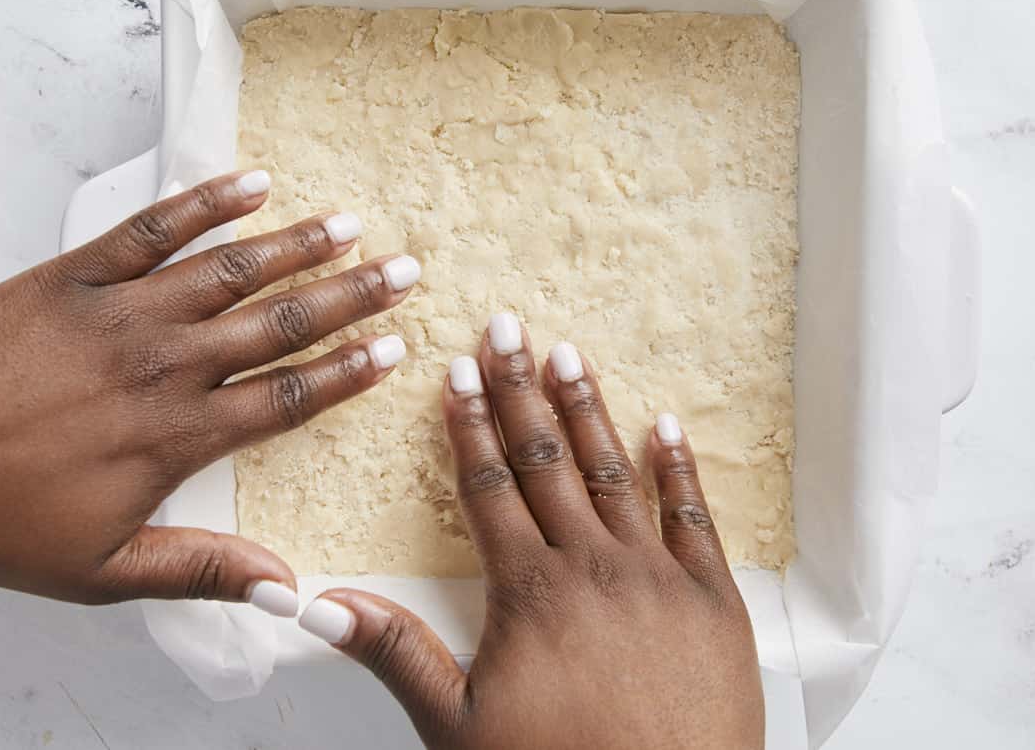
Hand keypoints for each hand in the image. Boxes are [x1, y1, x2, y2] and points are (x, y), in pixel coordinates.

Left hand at [0, 170, 418, 611]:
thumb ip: (201, 570)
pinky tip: (250, 182)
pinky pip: (150, 229)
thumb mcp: (100, 570)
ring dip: (297, 245)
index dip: (347, 372)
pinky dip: (203, 202)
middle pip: (277, 324)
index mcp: (175, 435)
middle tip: (404, 270)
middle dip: (350, 297)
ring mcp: (119, 313)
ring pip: (229, 270)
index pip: (286, 397)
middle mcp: (163, 365)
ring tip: (350, 224)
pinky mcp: (71, 276)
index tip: (394, 349)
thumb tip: (287, 589)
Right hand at [298, 314, 763, 749]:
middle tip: (508, 326)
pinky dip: (679, 466)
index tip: (457, 369)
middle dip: (521, 389)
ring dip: (589, 410)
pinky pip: (695, 516)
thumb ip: (396, 654)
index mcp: (529, 591)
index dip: (470, 424)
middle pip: (547, 461)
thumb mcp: (457, 730)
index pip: (490, 486)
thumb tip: (319, 606)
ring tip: (569, 354)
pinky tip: (665, 425)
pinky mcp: (715, 601)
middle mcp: (593, 567)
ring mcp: (659, 577)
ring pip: (616, 473)